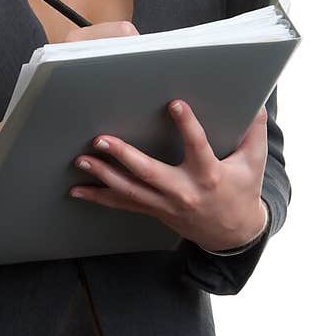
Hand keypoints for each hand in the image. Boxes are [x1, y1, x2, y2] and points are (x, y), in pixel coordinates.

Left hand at [68, 98, 269, 251]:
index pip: (198, 146)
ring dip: (103, 175)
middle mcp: (184, 191)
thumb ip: (254, 131)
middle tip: (101, 140)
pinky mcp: (154, 211)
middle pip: (149, 173)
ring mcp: (166, 204)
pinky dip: (99, 197)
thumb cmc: (242, 191)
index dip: (187, 125)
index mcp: (209, 175)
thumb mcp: (254, 162)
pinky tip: (77, 190)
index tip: (174, 104)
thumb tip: (258, 101)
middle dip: (124, 156)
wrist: (233, 234)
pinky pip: (123, 205)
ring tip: (81, 161)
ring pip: (130, 190)